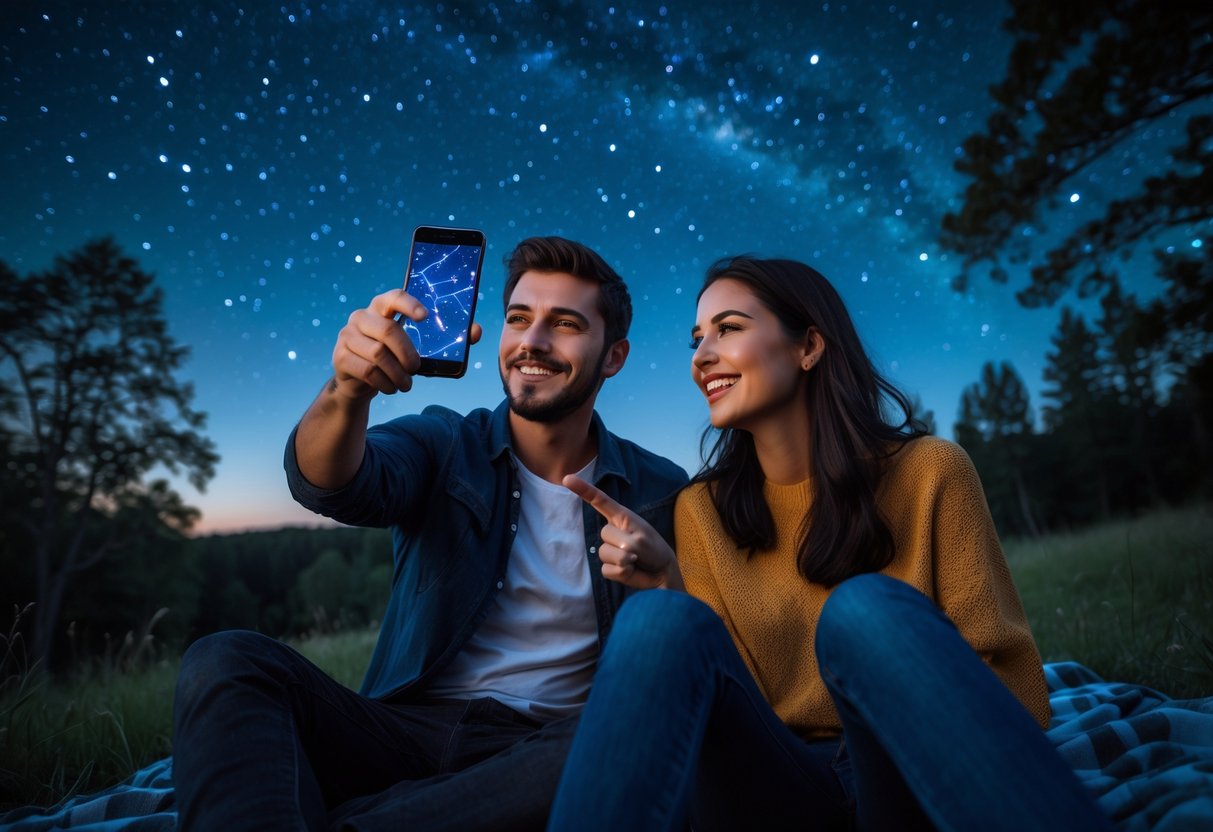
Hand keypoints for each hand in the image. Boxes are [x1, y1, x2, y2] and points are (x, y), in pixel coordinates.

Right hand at [332, 289, 482, 399]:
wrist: (359, 380)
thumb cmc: (394, 357)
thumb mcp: (417, 347)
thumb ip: (444, 338)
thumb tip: (475, 331)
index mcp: (382, 306)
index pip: (394, 296)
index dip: (409, 304)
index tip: (425, 316)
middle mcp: (362, 316)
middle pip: (388, 330)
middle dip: (408, 353)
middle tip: (417, 368)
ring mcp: (347, 335)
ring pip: (378, 354)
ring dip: (397, 373)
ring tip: (406, 384)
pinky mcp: (340, 357)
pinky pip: (367, 371)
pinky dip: (384, 383)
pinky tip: (391, 388)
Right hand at [564, 474, 682, 590]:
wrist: (661, 572)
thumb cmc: (654, 549)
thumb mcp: (643, 540)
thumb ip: (627, 545)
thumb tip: (619, 558)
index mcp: (620, 517)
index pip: (599, 500)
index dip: (583, 489)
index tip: (567, 479)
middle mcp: (612, 530)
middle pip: (604, 533)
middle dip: (624, 544)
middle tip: (639, 549)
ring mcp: (608, 549)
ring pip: (604, 553)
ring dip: (624, 560)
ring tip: (635, 560)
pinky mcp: (608, 566)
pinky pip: (607, 569)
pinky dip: (621, 572)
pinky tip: (631, 570)